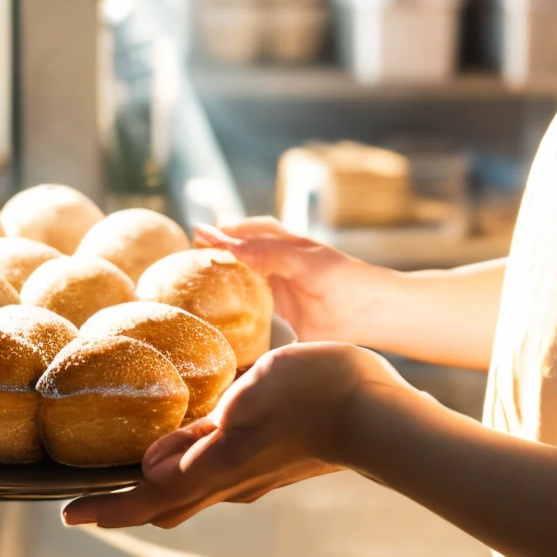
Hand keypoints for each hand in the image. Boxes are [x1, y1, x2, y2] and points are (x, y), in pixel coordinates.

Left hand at [61, 341, 406, 528]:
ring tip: (142, 457)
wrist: (375, 411)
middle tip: (95, 488)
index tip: (69, 511)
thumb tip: (151, 464)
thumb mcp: (251, 397)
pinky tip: (198, 433)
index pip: (148, 501)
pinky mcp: (273, 459)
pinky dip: (193, 460)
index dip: (106, 509)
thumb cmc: (313, 393)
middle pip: (165, 503)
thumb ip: (201, 432)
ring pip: (192, 488)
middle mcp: (230, 480)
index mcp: (218, 468)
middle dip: (128, 501)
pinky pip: (218, 469)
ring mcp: (255, 474)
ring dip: (160, 481)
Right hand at [193, 217, 378, 341]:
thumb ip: (269, 254)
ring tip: (193, 289)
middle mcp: (276, 267)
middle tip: (186, 262)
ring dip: (222, 287)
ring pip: (242, 287)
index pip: (246, 235)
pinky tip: (217, 322)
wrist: (370, 314)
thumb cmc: (343, 278)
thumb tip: (230, 247)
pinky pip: (251, 316)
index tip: (197, 234)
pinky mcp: (279, 321)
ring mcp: (277, 294)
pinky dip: (235, 317)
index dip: (223, 234)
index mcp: (283, 246)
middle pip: (239, 260)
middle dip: (216, 259)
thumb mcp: (304, 260)